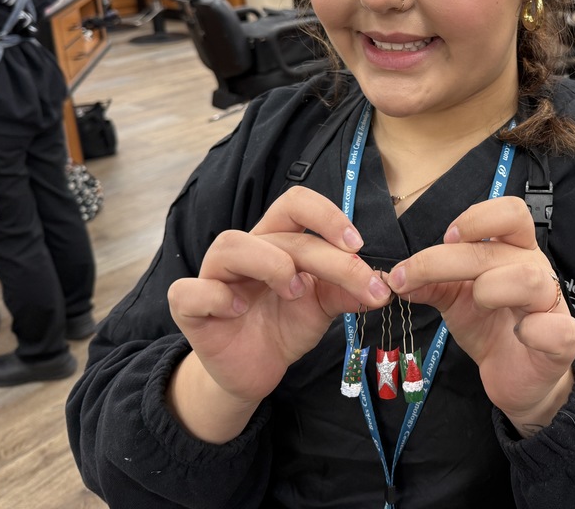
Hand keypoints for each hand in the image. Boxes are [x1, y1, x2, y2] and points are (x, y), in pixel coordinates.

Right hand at [166, 186, 390, 438]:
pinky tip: (240, 310)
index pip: (296, 203)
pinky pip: (192, 291)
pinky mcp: (190, 307)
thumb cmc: (284, 326)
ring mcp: (214, 276)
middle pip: (280, 231)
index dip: (326, 215)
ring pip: (231, 245)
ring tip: (294, 291)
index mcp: (277, 241)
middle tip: (357, 281)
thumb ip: (348, 291)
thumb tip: (384, 285)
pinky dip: (218, 297)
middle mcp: (246, 250)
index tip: (358, 245)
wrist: (253, 371)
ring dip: (271, 264)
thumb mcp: (323, 308)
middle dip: (326, 255)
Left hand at [387, 196, 574, 436]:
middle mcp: (537, 269)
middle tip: (409, 277)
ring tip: (476, 305)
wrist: (517, 375)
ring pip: (528, 280)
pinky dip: (533, 331)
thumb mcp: (455, 300)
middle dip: (446, 260)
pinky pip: (555, 329)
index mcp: (514, 250)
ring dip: (489, 289)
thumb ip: (430, 283)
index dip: (477, 218)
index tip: (446, 238)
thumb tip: (394, 276)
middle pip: (500, 248)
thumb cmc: (490, 326)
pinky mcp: (564, 340)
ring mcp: (553, 303)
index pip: (510, 211)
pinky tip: (518, 334)